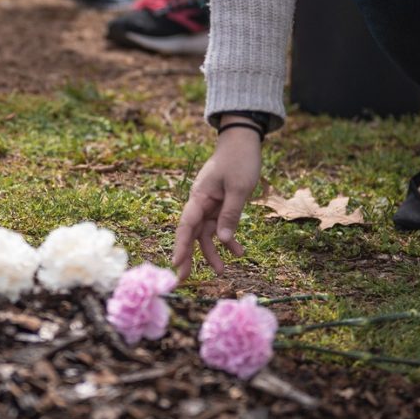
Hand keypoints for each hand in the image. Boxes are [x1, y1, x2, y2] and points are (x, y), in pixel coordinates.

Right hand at [172, 126, 262, 279]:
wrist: (242, 140)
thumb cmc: (239, 160)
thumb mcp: (239, 188)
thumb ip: (231, 214)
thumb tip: (223, 239)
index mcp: (200, 196)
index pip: (187, 225)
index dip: (181, 245)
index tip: (176, 263)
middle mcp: (200, 202)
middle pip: (192, 233)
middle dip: (188, 255)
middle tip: (184, 278)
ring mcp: (209, 204)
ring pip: (206, 233)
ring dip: (213, 251)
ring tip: (223, 271)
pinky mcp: (219, 204)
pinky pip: (220, 225)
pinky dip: (228, 238)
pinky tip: (239, 251)